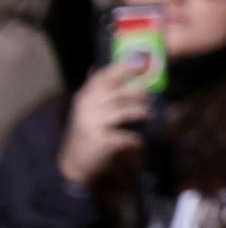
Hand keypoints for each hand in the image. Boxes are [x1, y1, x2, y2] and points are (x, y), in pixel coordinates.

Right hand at [56, 64, 150, 185]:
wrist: (73, 163)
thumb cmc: (84, 132)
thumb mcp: (84, 109)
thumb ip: (91, 88)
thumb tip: (94, 65)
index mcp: (84, 97)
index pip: (103, 76)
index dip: (123, 68)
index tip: (140, 64)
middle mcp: (87, 108)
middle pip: (119, 93)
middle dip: (139, 93)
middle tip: (149, 97)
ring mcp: (92, 124)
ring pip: (124, 112)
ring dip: (140, 112)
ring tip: (147, 114)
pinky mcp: (100, 141)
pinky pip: (126, 136)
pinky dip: (135, 140)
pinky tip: (138, 142)